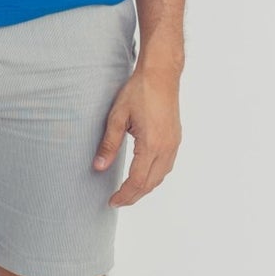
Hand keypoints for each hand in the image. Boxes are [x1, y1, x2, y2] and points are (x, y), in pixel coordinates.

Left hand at [93, 62, 181, 206]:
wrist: (161, 75)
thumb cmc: (139, 91)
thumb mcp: (117, 117)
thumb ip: (109, 144)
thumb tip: (99, 166)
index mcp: (151, 144)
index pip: (137, 181)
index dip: (125, 194)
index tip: (112, 201)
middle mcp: (166, 148)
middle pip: (150, 183)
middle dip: (134, 196)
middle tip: (117, 201)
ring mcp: (173, 144)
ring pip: (161, 176)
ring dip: (145, 188)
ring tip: (129, 192)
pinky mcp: (175, 139)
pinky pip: (166, 166)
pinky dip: (154, 177)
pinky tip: (144, 176)